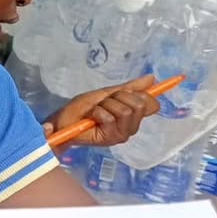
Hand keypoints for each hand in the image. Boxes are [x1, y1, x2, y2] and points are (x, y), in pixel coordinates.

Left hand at [43, 75, 159, 146]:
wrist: (64, 120)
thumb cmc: (83, 109)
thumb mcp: (108, 94)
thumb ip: (129, 88)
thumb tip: (151, 78)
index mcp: (134, 116)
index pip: (152, 105)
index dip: (141, 94)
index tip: (125, 92)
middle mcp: (131, 127)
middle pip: (139, 104)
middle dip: (120, 97)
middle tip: (105, 102)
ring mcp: (122, 134)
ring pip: (125, 111)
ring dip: (107, 105)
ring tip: (97, 110)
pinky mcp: (111, 139)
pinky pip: (110, 118)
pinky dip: (98, 112)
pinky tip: (91, 117)